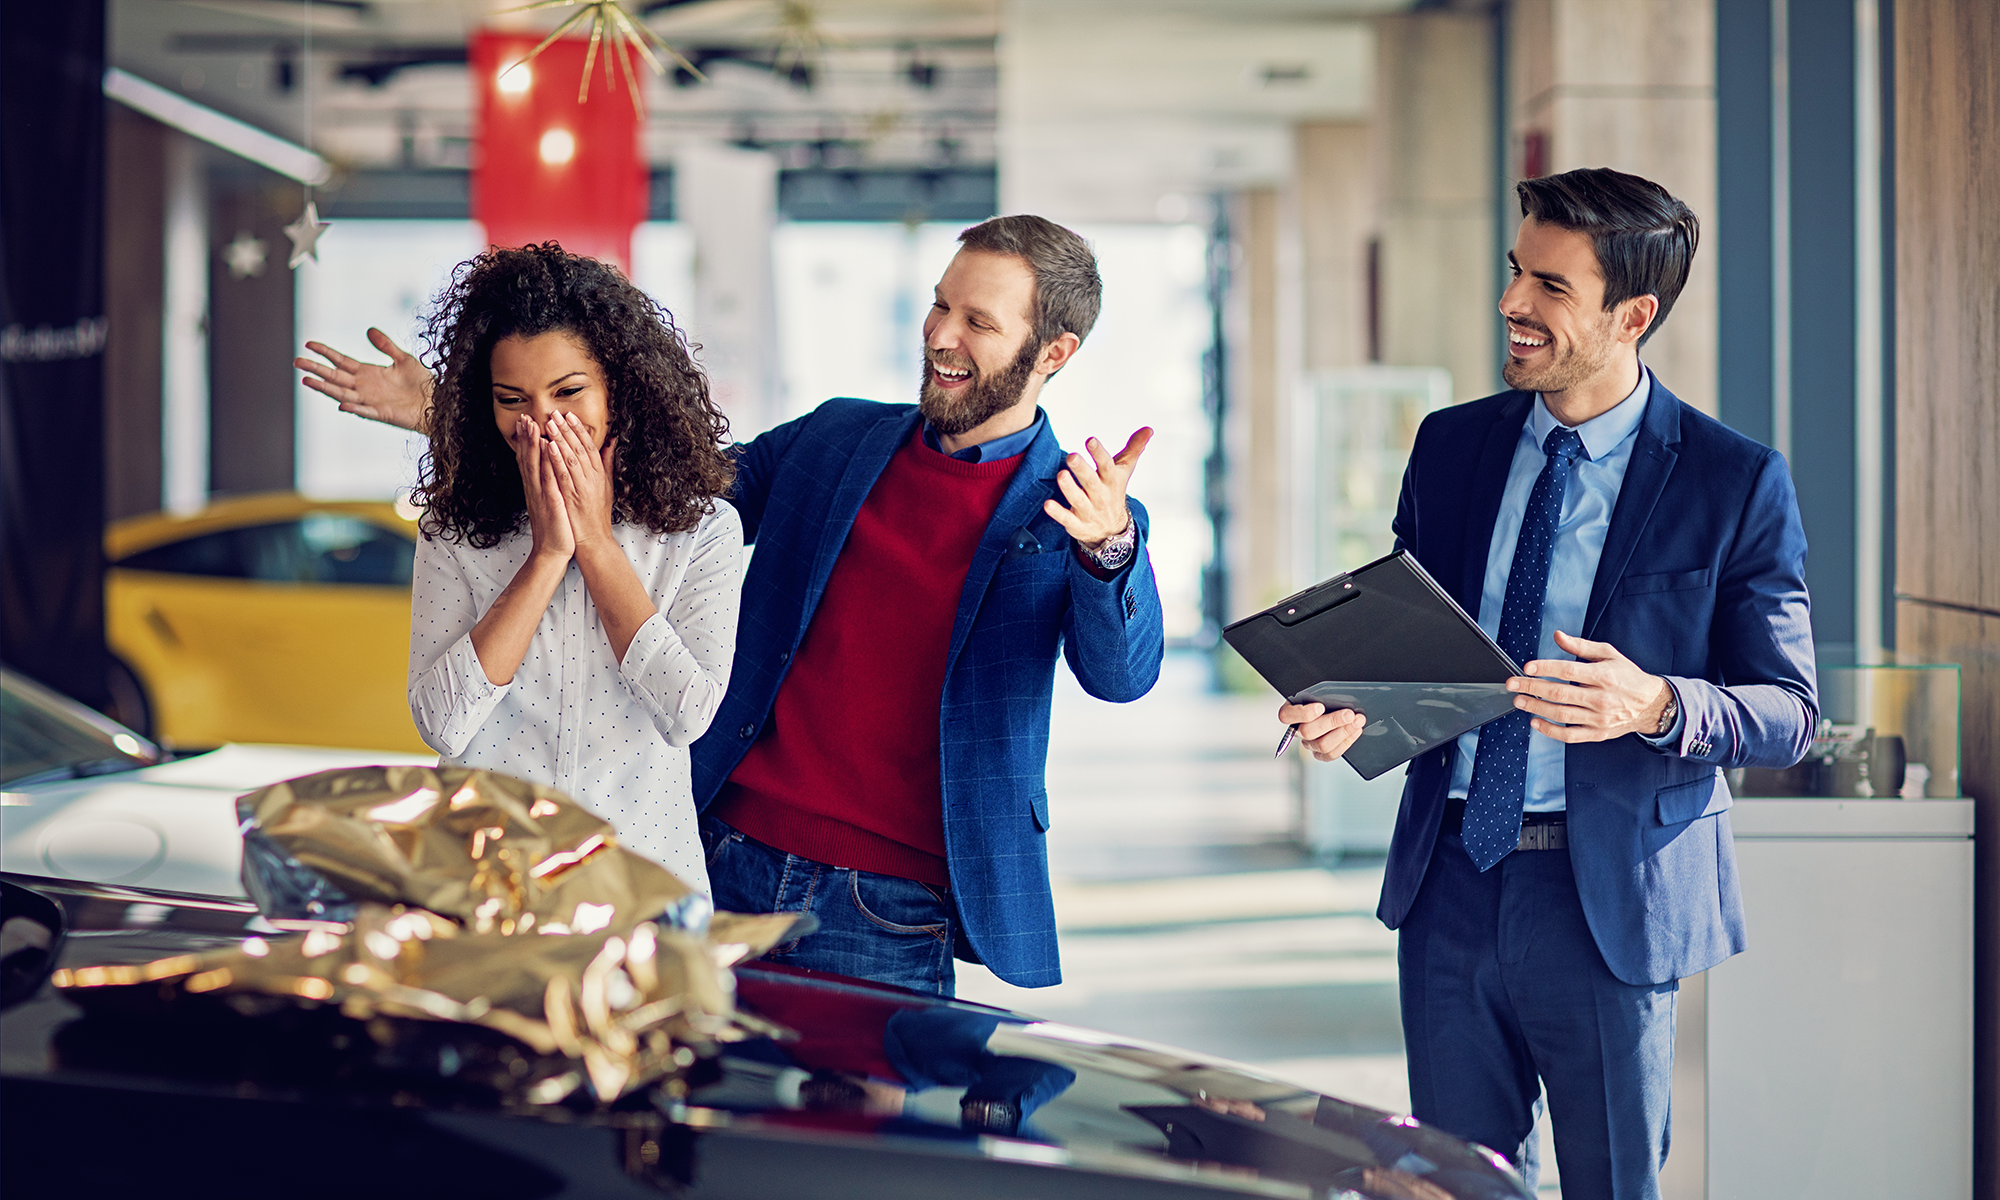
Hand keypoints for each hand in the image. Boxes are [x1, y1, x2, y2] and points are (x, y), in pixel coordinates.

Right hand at [295, 327, 431, 431]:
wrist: (437, 401)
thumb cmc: (421, 382)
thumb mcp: (403, 359)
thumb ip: (386, 346)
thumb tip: (369, 330)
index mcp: (368, 373)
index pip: (341, 361)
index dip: (326, 353)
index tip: (308, 344)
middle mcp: (365, 387)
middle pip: (335, 377)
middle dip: (316, 369)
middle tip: (297, 362)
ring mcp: (371, 401)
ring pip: (342, 394)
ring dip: (325, 389)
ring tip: (308, 380)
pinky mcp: (382, 413)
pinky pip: (365, 411)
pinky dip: (354, 408)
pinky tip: (342, 405)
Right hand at [509, 415, 573, 560]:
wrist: (552, 551)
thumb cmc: (555, 527)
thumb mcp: (551, 501)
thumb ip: (549, 484)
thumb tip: (550, 469)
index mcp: (536, 488)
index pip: (529, 460)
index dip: (526, 441)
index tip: (526, 421)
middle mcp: (535, 490)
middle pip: (528, 459)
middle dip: (526, 438)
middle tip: (524, 417)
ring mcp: (541, 497)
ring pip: (535, 468)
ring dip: (533, 447)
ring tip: (533, 428)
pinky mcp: (551, 505)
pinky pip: (548, 483)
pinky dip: (548, 468)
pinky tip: (549, 454)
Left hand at [544, 412, 616, 549]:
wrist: (594, 541)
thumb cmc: (597, 516)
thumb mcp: (607, 487)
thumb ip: (608, 463)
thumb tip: (612, 442)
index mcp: (600, 475)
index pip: (590, 447)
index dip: (580, 430)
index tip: (570, 416)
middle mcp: (592, 479)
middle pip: (579, 448)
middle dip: (567, 429)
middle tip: (556, 413)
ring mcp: (582, 487)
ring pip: (571, 458)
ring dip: (560, 439)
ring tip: (549, 423)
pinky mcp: (572, 497)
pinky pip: (563, 474)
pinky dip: (556, 459)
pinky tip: (548, 446)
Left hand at [1045, 428, 1153, 547]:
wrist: (1112, 529)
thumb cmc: (1113, 492)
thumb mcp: (1124, 470)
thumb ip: (1134, 449)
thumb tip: (1148, 429)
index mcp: (1111, 480)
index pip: (1107, 465)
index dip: (1099, 453)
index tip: (1090, 440)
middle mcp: (1101, 496)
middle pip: (1091, 482)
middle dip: (1082, 470)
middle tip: (1071, 456)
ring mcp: (1089, 511)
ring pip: (1079, 500)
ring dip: (1069, 489)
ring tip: (1061, 475)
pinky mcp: (1077, 524)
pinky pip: (1067, 519)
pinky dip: (1058, 513)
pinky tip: (1048, 504)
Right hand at [1278, 700, 1367, 762]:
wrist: (1337, 707)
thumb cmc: (1326, 697)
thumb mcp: (1320, 691)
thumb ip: (1321, 693)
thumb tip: (1335, 696)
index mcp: (1291, 711)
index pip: (1286, 715)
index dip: (1303, 713)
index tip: (1320, 706)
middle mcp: (1297, 729)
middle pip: (1308, 731)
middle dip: (1332, 722)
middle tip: (1349, 714)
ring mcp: (1308, 743)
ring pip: (1322, 745)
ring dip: (1343, 732)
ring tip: (1357, 721)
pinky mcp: (1320, 753)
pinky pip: (1331, 754)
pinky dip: (1346, 742)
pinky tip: (1355, 731)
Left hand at [1507, 630, 1671, 741]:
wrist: (1651, 704)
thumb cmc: (1627, 676)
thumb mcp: (1608, 654)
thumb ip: (1581, 646)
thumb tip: (1557, 636)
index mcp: (1603, 676)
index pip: (1568, 671)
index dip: (1545, 668)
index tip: (1527, 667)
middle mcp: (1601, 698)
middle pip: (1560, 693)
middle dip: (1532, 688)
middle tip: (1513, 684)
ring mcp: (1599, 718)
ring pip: (1562, 715)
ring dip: (1536, 708)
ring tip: (1519, 700)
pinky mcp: (1597, 733)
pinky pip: (1570, 735)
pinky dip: (1550, 731)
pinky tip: (1535, 722)